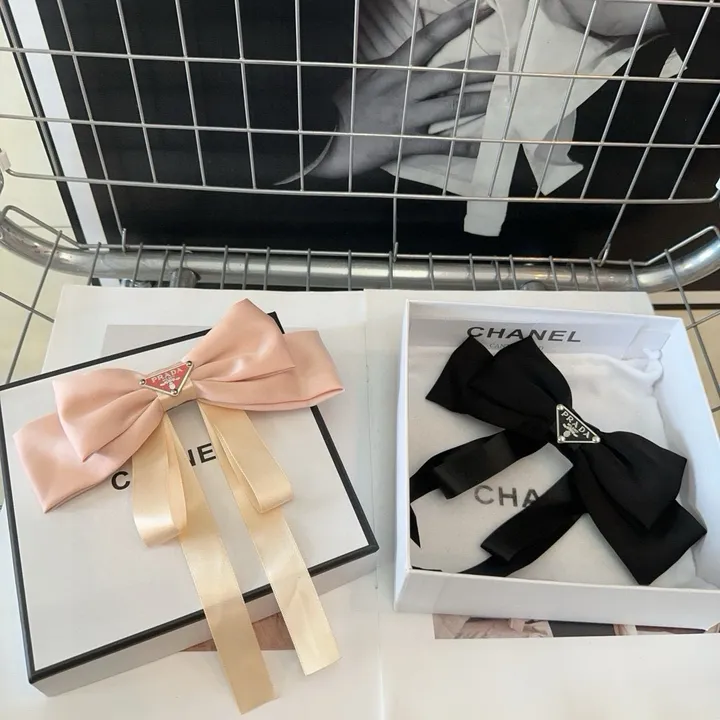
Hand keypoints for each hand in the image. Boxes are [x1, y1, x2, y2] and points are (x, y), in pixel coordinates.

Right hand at [312, 0, 497, 178]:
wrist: (323, 138)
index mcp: (394, 67)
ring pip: (452, 106)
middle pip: (451, 74)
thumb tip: (401, 56)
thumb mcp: (361, 74)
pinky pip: (440, 144)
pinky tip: (482, 147)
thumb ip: (386, 65)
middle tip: (508, 60)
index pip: (430, 37)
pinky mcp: (407, 142)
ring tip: (503, 97)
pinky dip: (462, 147)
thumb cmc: (339, 105)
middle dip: (480, 67)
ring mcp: (409, 115)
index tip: (483, 6)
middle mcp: (406, 88)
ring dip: (480, 101)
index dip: (457, 20)